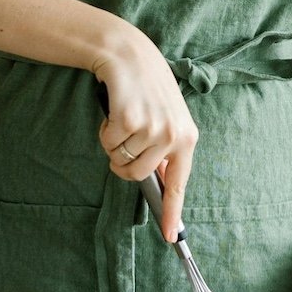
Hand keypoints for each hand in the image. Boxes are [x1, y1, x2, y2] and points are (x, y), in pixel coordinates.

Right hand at [93, 28, 197, 240]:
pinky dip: (104, 131)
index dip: (173, 213)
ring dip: (113, 145)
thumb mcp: (166, 117)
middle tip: (123, 143)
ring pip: (121, 161)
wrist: (129, 54)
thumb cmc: (146, 88)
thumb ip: (165, 149)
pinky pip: (108, 144)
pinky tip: (114, 111)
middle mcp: (174, 136)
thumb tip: (157, 182)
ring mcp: (154, 129)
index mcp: (187, 138)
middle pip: (138, 176)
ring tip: (122, 120)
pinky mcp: (131, 120)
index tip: (171, 238)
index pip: (179, 185)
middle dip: (123, 165)